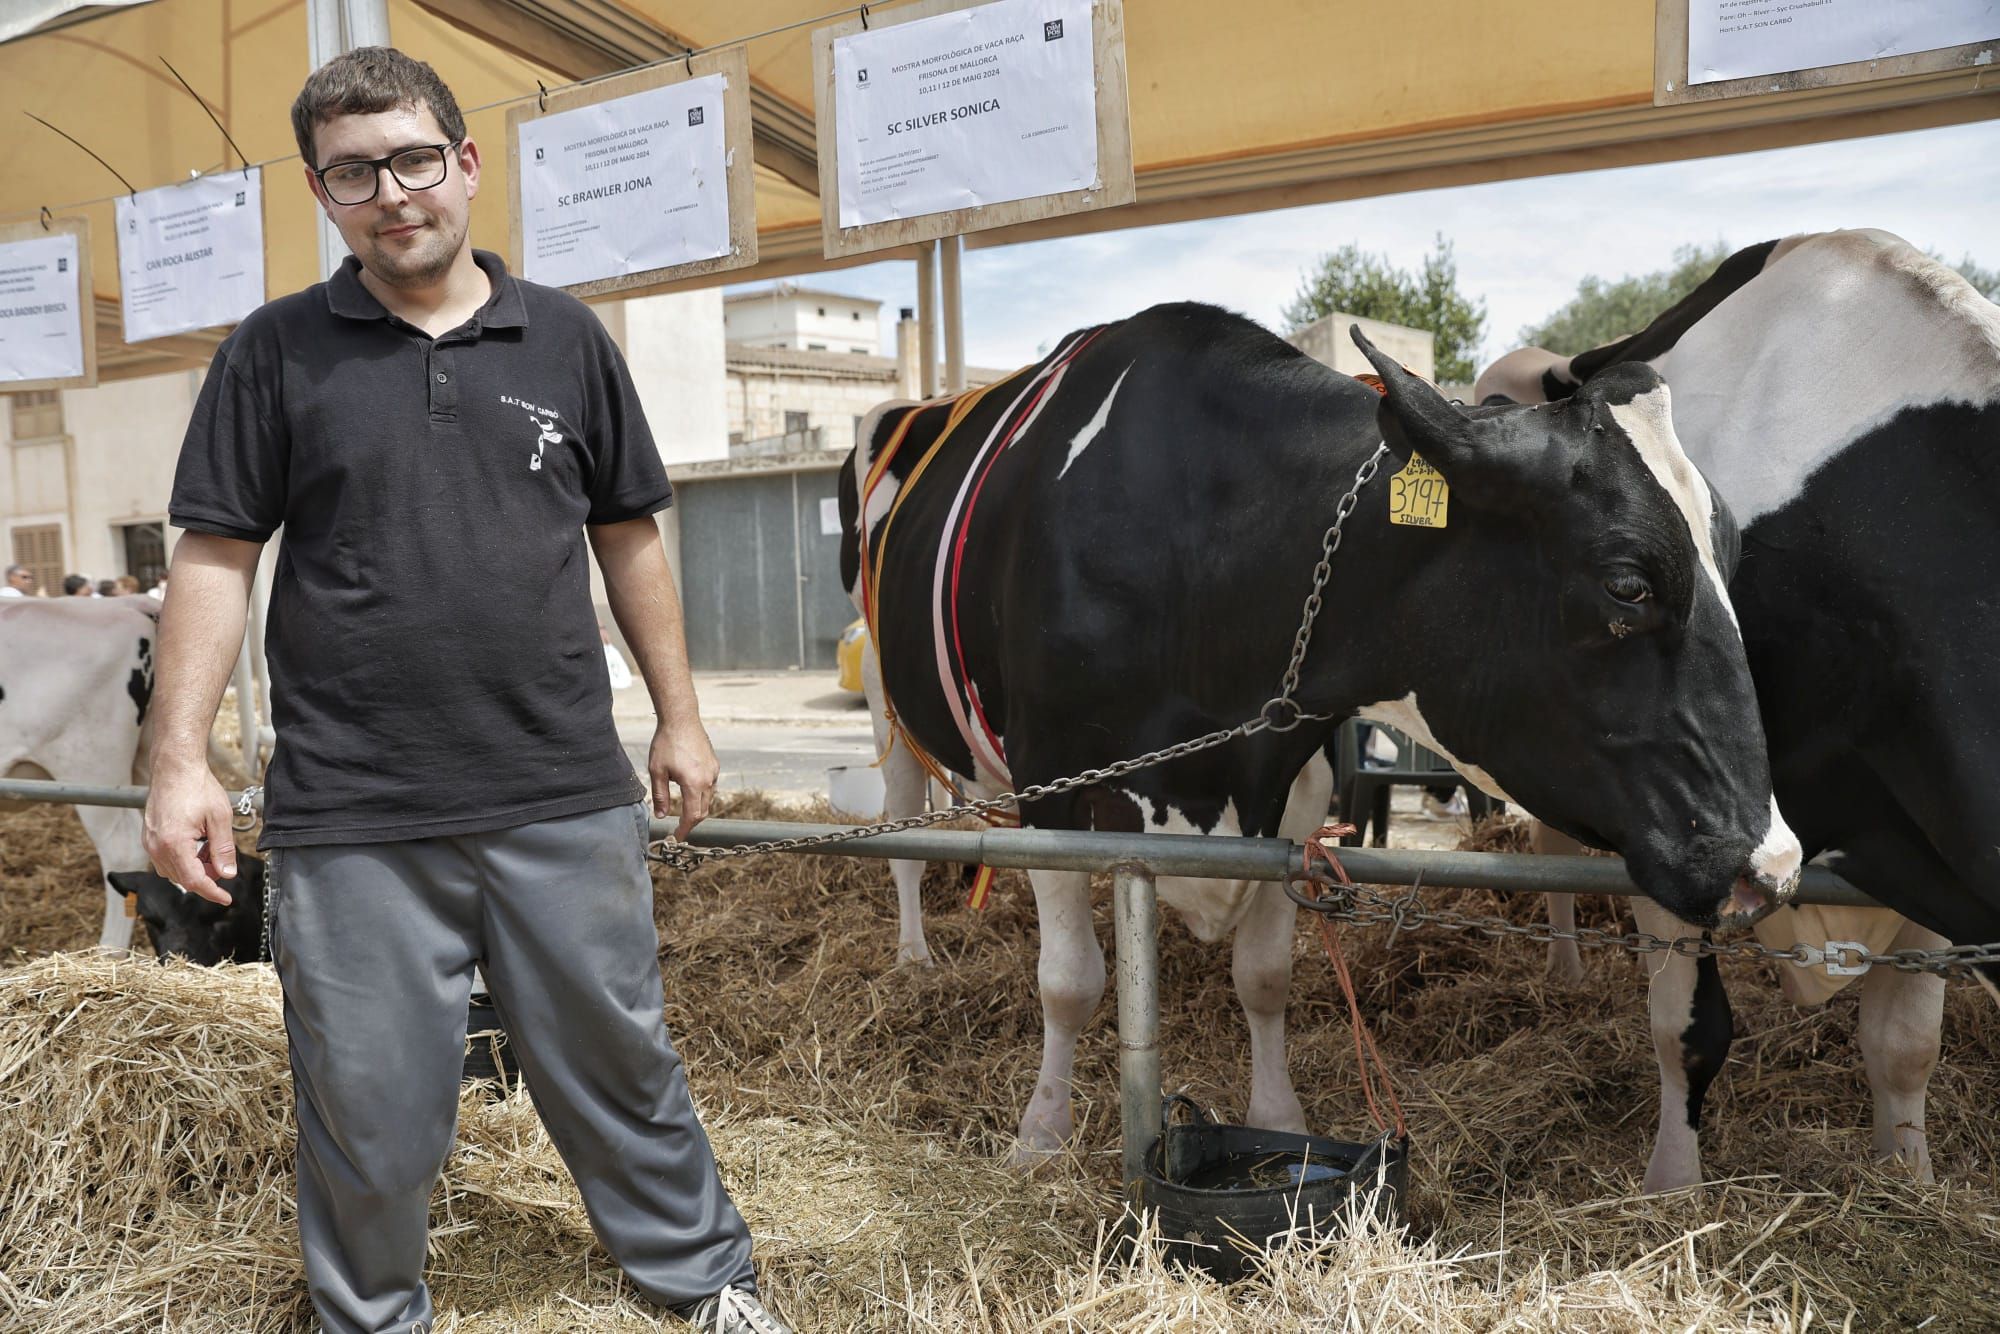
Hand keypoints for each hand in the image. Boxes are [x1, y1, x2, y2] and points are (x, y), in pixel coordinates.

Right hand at [144, 762, 238, 904]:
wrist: (175, 768)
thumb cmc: (197, 787)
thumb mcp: (219, 818)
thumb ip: (223, 849)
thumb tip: (227, 874)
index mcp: (174, 843)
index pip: (194, 880)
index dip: (212, 893)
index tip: (226, 899)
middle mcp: (157, 846)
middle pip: (183, 878)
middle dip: (206, 878)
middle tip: (223, 865)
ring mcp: (150, 842)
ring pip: (173, 871)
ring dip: (194, 869)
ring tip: (211, 850)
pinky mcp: (149, 837)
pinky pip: (165, 859)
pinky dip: (183, 859)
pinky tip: (197, 845)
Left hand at [649, 715, 718, 840]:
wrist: (681, 719)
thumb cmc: (667, 743)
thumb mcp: (657, 771)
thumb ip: (660, 796)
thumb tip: (661, 815)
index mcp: (694, 783)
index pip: (693, 816)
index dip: (684, 829)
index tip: (676, 837)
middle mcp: (708, 780)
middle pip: (703, 810)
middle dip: (692, 822)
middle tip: (679, 827)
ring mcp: (713, 771)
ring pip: (708, 798)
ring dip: (697, 807)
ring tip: (683, 809)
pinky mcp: (714, 764)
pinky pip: (710, 786)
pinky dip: (701, 794)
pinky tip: (689, 789)